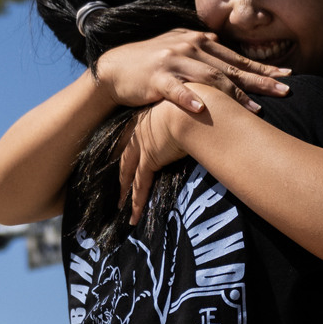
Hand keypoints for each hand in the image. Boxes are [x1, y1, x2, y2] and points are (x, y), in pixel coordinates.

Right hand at [93, 30, 288, 115]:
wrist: (115, 68)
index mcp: (199, 42)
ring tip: (254, 109)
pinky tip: (202, 110)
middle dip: (260, 81)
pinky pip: (176, 90)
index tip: (286, 77)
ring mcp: (173, 62)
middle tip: (285, 91)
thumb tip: (223, 48)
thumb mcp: (179, 49)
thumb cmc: (151, 62)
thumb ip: (202, 50)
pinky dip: (189, 100)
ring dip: (233, 95)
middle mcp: (190, 48)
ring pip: (209, 79)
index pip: (236, 58)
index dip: (262, 68)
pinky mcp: (156, 78)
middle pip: (230, 68)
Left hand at [123, 99, 197, 223]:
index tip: (123, 161)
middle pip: (127, 157)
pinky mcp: (150, 159)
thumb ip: (192, 121)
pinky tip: (134, 215)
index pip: (134, 139)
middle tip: (118, 188)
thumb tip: (204, 125)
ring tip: (121, 205)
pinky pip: (141, 185)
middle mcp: (142, 132)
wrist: (193, 111)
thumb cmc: (197, 108)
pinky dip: (137, 201)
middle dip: (122, 174)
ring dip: (126, 191)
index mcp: (149, 119)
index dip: (129, 151)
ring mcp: (143, 146)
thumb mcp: (189, 112)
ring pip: (129, 173)